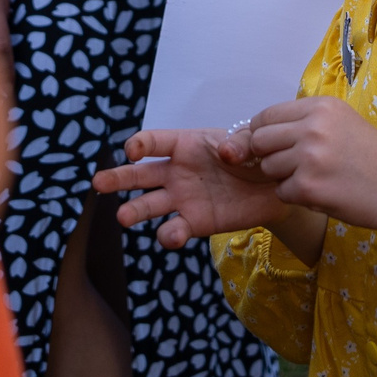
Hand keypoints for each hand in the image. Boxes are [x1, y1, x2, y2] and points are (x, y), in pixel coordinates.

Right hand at [95, 127, 287, 250]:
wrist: (277, 187)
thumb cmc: (258, 156)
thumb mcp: (253, 141)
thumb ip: (240, 143)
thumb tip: (225, 153)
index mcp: (187, 144)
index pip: (155, 142)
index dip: (141, 144)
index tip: (133, 152)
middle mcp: (177, 172)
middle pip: (140, 175)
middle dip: (118, 178)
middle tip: (98, 183)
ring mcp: (183, 198)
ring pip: (149, 205)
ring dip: (135, 211)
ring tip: (123, 217)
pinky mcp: (195, 222)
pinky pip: (175, 229)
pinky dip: (170, 235)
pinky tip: (171, 235)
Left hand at [244, 97, 376, 239]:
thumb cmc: (373, 158)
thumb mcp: (342, 122)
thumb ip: (307, 121)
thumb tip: (264, 129)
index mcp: (321, 106)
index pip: (266, 115)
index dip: (264, 133)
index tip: (273, 146)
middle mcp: (312, 127)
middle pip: (260, 140)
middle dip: (268, 155)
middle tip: (291, 166)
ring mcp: (309, 157)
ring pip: (268, 168)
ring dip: (283, 177)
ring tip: (312, 178)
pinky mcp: (308, 187)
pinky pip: (281, 192)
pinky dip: (295, 197)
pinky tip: (320, 193)